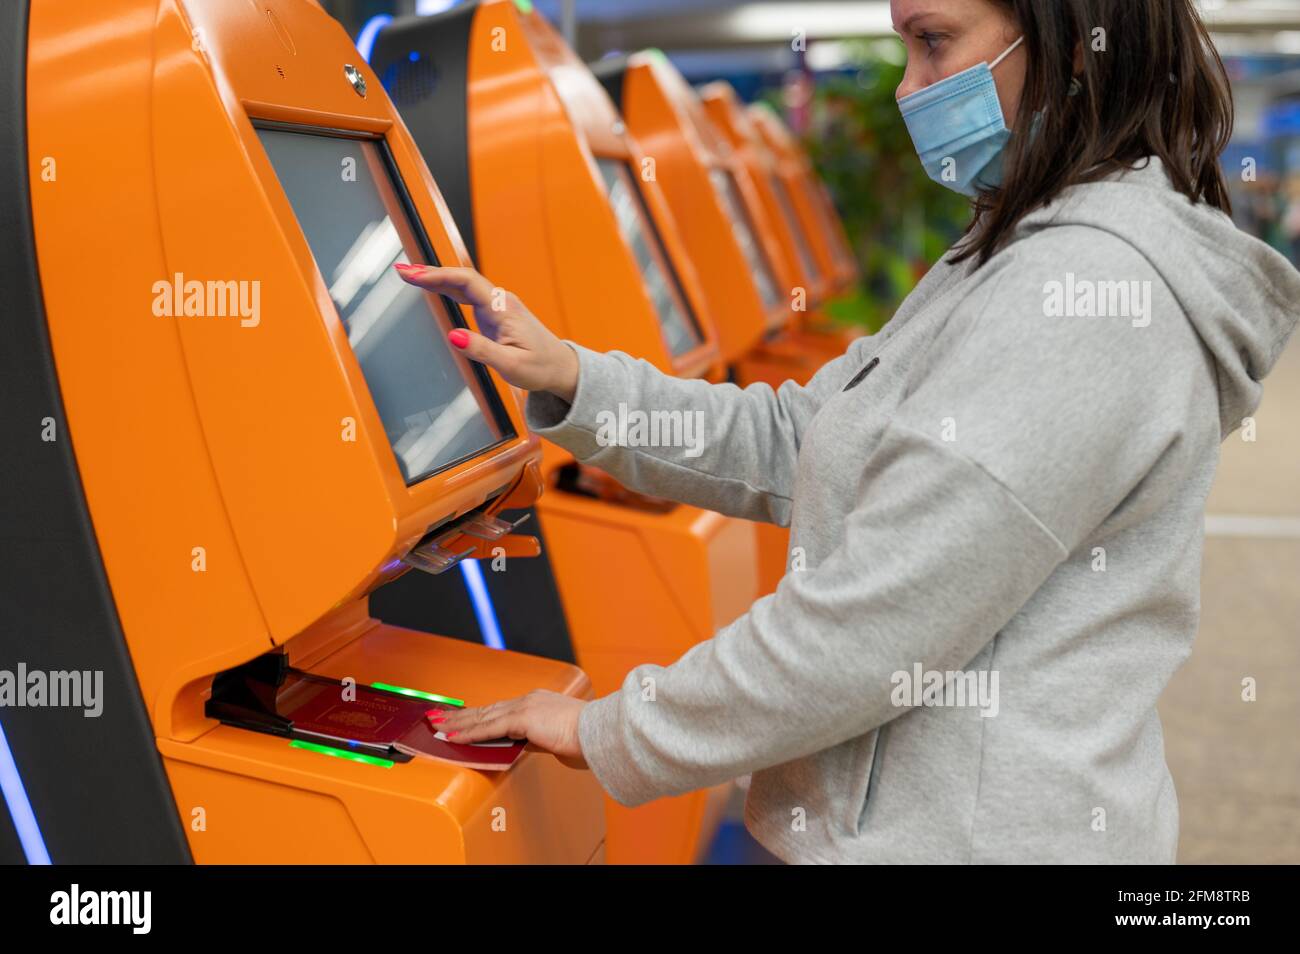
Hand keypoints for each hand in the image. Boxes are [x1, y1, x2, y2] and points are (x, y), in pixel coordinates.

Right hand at [395, 264, 579, 401]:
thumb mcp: (511, 365)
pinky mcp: (494, 314)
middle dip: (431, 272)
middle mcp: (501, 302)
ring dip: (436, 278)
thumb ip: (482, 350)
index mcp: (504, 309)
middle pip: (462, 278)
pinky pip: (466, 294)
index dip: (440, 275)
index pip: (467, 282)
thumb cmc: (540, 368)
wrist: (561, 368)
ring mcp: (497, 306)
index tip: (415, 276)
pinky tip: (430, 286)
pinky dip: (446, 288)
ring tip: (408, 275)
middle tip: (402, 271)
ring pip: (463, 284)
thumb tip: (453, 336)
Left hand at [429, 690, 588, 769]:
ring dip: (458, 722)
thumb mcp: (558, 739)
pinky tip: (454, 736)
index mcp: (539, 703)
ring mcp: (526, 707)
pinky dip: (469, 732)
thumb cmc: (589, 740)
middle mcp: (530, 700)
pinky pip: (490, 727)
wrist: (601, 734)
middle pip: (487, 709)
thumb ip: (538, 740)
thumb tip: (524, 747)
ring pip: (484, 716)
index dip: (480, 714)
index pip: (501, 709)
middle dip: (462, 714)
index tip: (464, 717)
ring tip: (439, 726)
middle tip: (439, 717)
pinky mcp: (523, 718)